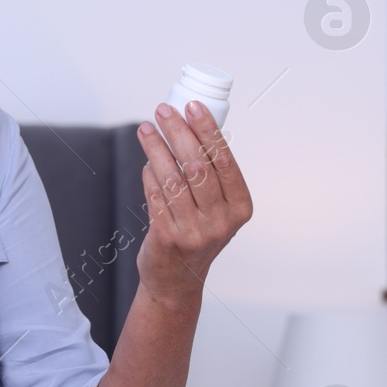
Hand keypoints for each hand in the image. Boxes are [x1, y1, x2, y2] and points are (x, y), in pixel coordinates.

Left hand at [134, 101, 253, 306]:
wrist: (177, 280)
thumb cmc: (198, 234)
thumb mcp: (217, 209)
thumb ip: (211, 176)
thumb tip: (190, 126)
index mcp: (240, 207)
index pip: (225, 161)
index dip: (207, 130)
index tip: (192, 106)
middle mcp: (221, 221)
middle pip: (198, 166)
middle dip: (178, 132)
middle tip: (164, 111)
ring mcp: (194, 232)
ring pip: (172, 178)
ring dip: (156, 148)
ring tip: (147, 129)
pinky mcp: (168, 238)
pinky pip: (155, 195)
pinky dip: (149, 174)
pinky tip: (147, 160)